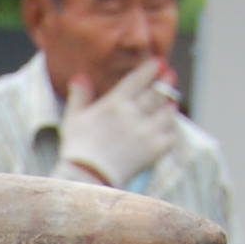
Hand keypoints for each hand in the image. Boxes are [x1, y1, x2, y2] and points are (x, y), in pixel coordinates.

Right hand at [54, 60, 183, 189]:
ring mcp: (146, 132)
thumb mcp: (73, 119)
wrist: (87, 179)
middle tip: (170, 75)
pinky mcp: (154, 150)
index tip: (157, 64)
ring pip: (167, 112)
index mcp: (114, 103)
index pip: (139, 78)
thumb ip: (80, 95)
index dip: (151, 68)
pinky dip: (171, 129)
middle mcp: (133, 114)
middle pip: (158, 92)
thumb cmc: (78, 150)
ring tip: (170, 102)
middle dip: (166, 81)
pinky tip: (168, 126)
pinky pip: (171, 134)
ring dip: (169, 105)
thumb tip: (80, 76)